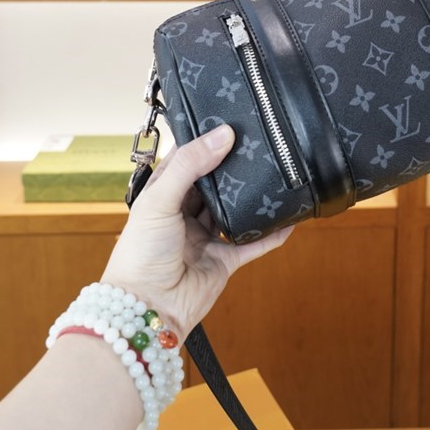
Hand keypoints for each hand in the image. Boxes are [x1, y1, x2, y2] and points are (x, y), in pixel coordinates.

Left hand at [101, 125, 291, 340]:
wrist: (147, 309)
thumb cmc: (140, 254)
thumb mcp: (159, 200)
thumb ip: (190, 166)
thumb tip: (224, 135)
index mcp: (165, 194)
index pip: (188, 158)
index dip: (206, 140)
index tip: (230, 120)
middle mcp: (186, 212)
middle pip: (216, 181)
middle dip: (234, 165)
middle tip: (259, 141)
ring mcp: (207, 236)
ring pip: (236, 209)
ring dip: (252, 196)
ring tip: (275, 171)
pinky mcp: (225, 260)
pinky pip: (254, 242)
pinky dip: (271, 232)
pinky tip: (289, 219)